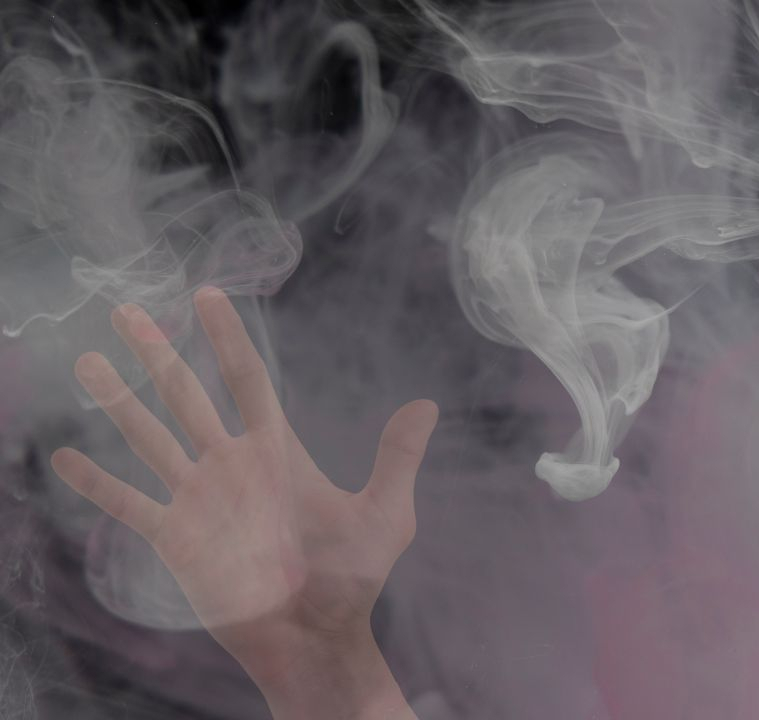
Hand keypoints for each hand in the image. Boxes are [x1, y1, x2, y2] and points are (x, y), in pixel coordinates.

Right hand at [51, 287, 435, 718]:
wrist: (316, 638)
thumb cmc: (353, 579)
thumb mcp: (384, 515)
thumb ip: (397, 459)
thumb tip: (428, 404)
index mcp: (277, 451)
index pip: (246, 379)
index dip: (227, 337)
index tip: (207, 295)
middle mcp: (232, 466)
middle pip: (186, 395)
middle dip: (157, 353)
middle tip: (127, 310)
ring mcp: (200, 499)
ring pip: (149, 437)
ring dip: (118, 402)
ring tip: (88, 362)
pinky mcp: (177, 538)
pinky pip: (129, 503)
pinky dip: (96, 483)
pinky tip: (62, 458)